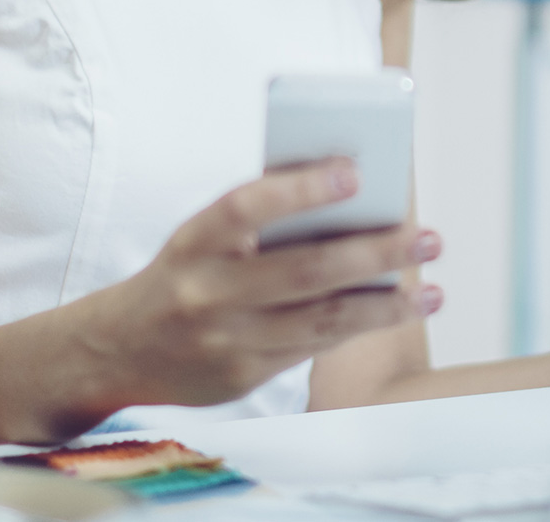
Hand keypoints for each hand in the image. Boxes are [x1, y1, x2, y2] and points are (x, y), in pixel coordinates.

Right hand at [79, 157, 442, 408]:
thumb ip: (262, 218)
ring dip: (386, 304)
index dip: (300, 188)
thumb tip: (350, 190)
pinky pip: (313, 346)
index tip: (355, 172)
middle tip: (428, 237)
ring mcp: (225, 340)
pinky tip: (398, 310)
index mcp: (195, 241)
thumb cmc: (183, 274)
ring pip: (321, 320)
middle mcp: (207, 292)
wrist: (115, 351)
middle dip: (375, 254)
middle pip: (304, 270)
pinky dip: (360, 326)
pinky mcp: (243, 376)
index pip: (247, 206)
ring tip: (433, 290)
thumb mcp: (203, 237)